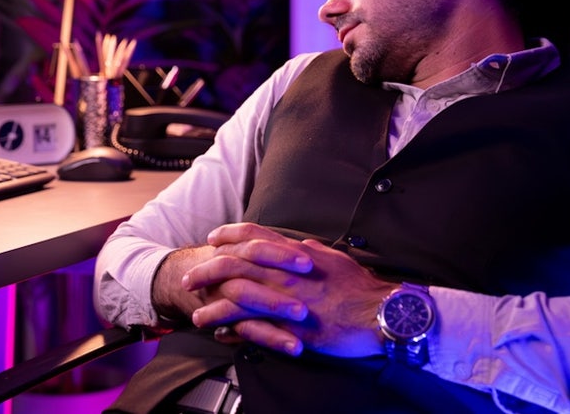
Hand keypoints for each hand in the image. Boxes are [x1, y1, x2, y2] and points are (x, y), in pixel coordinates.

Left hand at [183, 222, 394, 357]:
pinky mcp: (289, 329)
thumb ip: (312, 251)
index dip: (229, 234)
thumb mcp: (334, 259)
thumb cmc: (360, 287)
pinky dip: (233, 331)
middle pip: (234, 265)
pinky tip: (221, 335)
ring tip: (196, 314)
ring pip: (236, 298)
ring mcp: (285, 301)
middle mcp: (284, 274)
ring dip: (212, 306)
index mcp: (294, 254)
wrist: (378, 314)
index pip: (253, 236)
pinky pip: (252, 329)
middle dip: (207, 270)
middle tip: (191, 278)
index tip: (213, 238)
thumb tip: (300, 245)